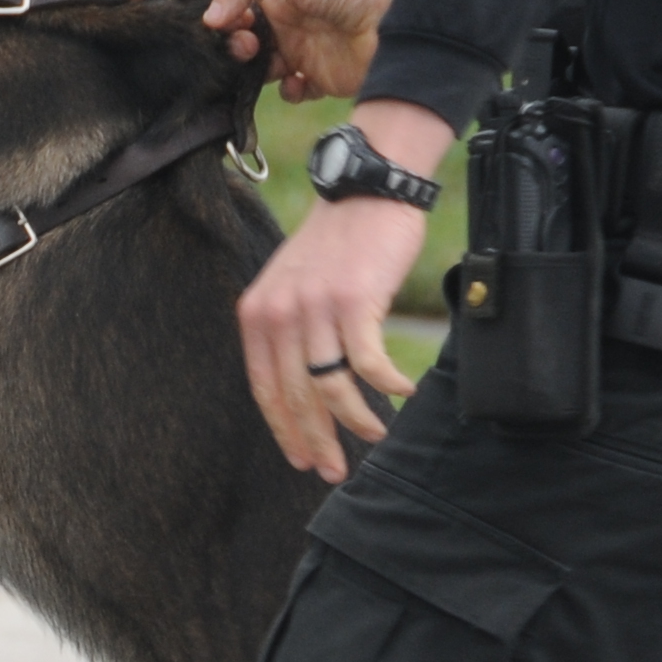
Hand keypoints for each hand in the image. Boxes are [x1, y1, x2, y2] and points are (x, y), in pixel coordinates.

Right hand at [205, 0, 401, 103]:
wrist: (396, 17)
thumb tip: (210, 19)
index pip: (238, 9)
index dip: (227, 18)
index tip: (224, 25)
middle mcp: (289, 23)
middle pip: (246, 42)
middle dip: (237, 46)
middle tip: (246, 45)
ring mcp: (305, 52)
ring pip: (264, 70)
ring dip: (256, 71)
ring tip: (270, 64)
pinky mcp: (321, 80)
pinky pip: (292, 93)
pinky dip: (288, 92)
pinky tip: (296, 81)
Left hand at [237, 96, 451, 482]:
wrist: (366, 192)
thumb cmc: (337, 245)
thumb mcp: (294, 287)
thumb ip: (289, 332)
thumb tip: (303, 392)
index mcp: (258, 314)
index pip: (265, 389)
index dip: (284, 431)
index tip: (302, 460)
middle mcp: (280, 313)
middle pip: (296, 397)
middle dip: (317, 440)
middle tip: (336, 470)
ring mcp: (315, 308)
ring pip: (332, 388)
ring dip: (357, 420)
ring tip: (376, 435)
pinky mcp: (353, 301)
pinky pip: (369, 363)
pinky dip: (388, 384)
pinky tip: (404, 393)